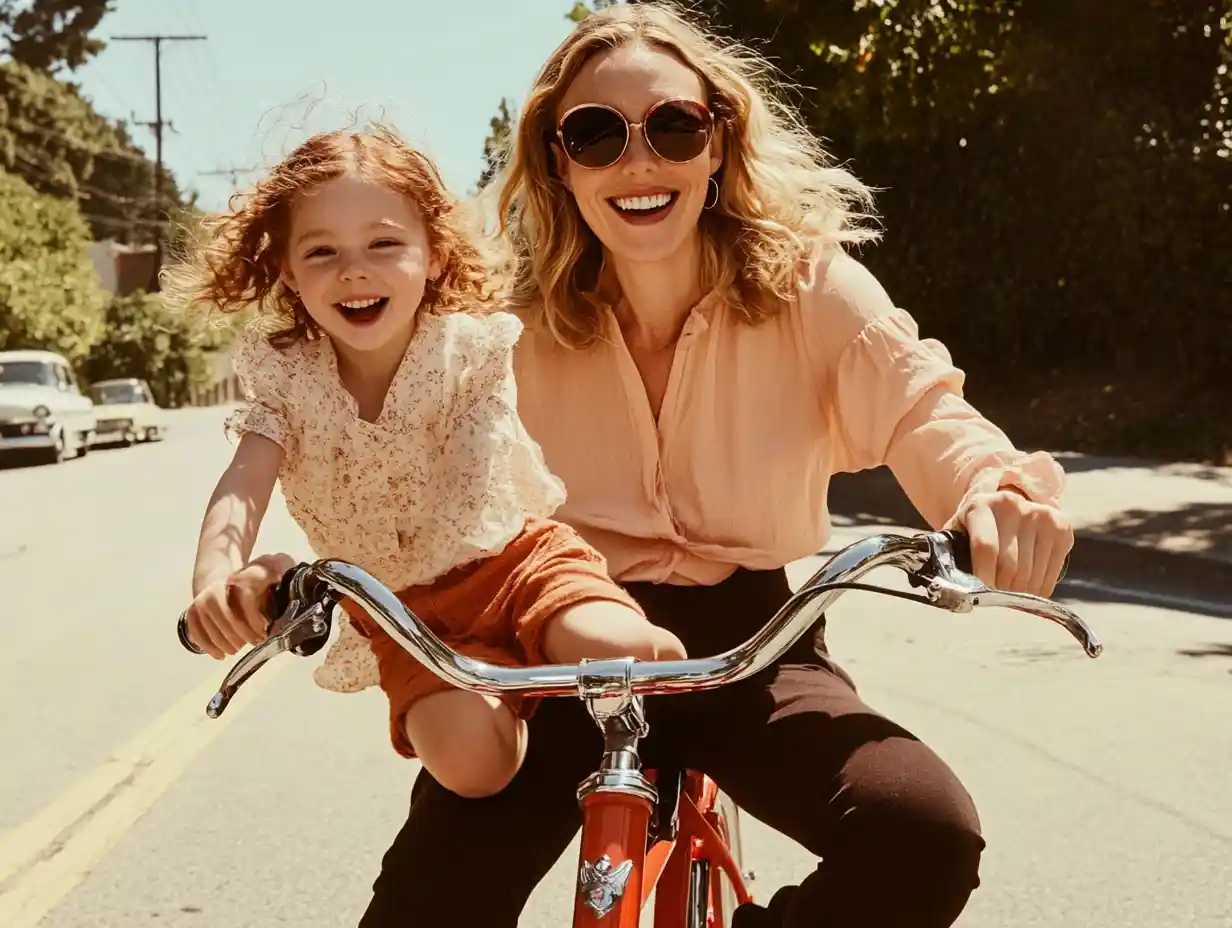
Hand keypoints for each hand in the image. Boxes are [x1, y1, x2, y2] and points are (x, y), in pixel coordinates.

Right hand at [183, 553, 297, 658]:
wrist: (219, 581)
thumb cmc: (246, 589)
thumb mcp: (261, 587)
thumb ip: (270, 599)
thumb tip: (283, 621)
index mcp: (233, 582)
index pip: (243, 602)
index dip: (253, 620)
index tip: (263, 632)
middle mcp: (214, 591)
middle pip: (227, 618)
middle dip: (240, 634)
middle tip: (252, 643)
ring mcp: (199, 602)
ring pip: (211, 627)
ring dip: (225, 642)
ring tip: (237, 650)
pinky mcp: (190, 613)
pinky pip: (196, 632)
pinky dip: (208, 646)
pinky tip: (220, 656)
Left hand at [958, 488, 1073, 597]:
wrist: (1005, 508)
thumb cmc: (975, 529)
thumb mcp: (957, 535)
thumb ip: (951, 557)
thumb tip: (952, 591)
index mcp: (980, 506)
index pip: (986, 547)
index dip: (984, 577)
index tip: (982, 596)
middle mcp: (1012, 505)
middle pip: (1010, 565)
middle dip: (1001, 590)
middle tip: (996, 598)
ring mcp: (1040, 514)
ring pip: (1031, 574)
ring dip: (1020, 593)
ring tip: (1010, 592)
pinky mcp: (1061, 527)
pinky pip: (1051, 573)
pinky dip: (1039, 589)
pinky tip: (1028, 587)